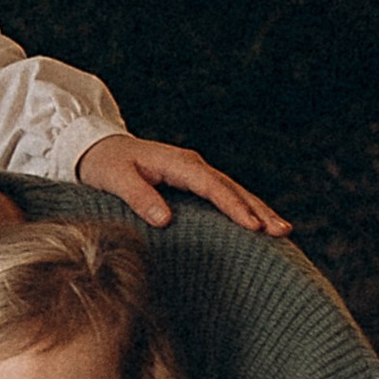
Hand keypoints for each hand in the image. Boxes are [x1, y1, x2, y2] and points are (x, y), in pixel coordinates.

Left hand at [76, 133, 287, 236]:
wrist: (97, 147)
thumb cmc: (105, 164)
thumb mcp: (115, 179)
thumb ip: (138, 197)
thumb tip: (165, 219)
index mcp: (178, 163)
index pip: (212, 187)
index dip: (233, 207)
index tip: (252, 227)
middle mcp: (192, 165)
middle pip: (233, 188)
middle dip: (259, 209)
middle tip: (282, 231)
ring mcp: (195, 172)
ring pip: (234, 191)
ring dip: (258, 210)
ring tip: (282, 231)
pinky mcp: (193, 181)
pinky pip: (224, 195)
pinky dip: (244, 209)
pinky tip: (259, 225)